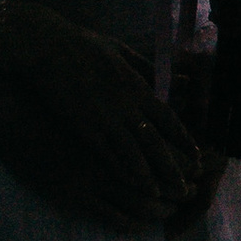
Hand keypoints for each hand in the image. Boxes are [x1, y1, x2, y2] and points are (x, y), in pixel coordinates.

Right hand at [0, 0, 207, 227]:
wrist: (45, 46)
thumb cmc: (82, 45)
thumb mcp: (120, 50)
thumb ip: (148, 68)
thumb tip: (179, 78)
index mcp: (136, 85)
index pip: (167, 117)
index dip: (183, 139)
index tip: (196, 156)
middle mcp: (125, 104)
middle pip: (155, 141)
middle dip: (171, 166)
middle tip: (184, 187)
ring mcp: (104, 116)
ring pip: (133, 152)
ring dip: (147, 175)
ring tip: (158, 195)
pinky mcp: (83, 125)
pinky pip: (106, 153)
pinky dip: (119, 169)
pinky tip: (128, 184)